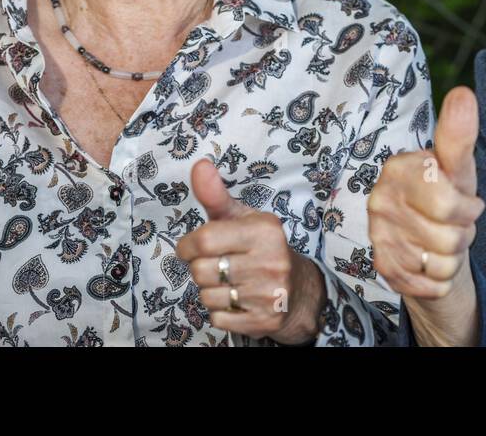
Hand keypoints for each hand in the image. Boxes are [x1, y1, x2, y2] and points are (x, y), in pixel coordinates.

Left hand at [176, 160, 324, 343]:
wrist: (297, 290)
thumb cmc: (260, 248)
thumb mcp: (241, 218)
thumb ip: (215, 195)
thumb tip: (199, 164)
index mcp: (264, 230)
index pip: (204, 240)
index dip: (188, 246)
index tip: (192, 247)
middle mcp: (271, 260)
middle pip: (200, 272)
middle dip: (200, 270)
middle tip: (217, 265)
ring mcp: (269, 293)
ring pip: (207, 297)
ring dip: (211, 292)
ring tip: (230, 283)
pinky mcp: (265, 320)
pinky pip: (218, 319)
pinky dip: (221, 312)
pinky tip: (237, 301)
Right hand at [368, 86, 484, 298]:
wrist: (433, 236)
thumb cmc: (448, 193)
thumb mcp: (459, 166)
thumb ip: (459, 134)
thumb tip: (463, 93)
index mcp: (398, 169)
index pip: (447, 205)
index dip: (468, 209)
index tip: (465, 202)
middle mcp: (380, 200)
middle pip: (447, 238)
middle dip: (462, 235)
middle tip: (454, 223)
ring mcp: (378, 235)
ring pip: (440, 263)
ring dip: (452, 257)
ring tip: (442, 240)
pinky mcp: (382, 266)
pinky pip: (428, 284)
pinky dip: (440, 279)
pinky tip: (432, 261)